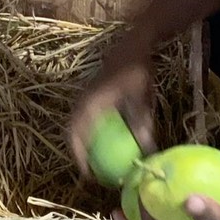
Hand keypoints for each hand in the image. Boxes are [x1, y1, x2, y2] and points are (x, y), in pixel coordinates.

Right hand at [69, 46, 156, 174]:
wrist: (133, 44)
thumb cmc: (137, 71)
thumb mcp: (141, 101)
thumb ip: (141, 127)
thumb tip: (147, 153)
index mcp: (90, 105)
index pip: (76, 136)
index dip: (78, 157)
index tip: (87, 175)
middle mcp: (82, 102)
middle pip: (72, 134)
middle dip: (78, 154)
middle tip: (90, 172)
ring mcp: (84, 97)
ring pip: (76, 126)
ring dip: (82, 144)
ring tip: (93, 161)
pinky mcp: (90, 95)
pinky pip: (84, 119)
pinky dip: (88, 133)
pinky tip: (103, 142)